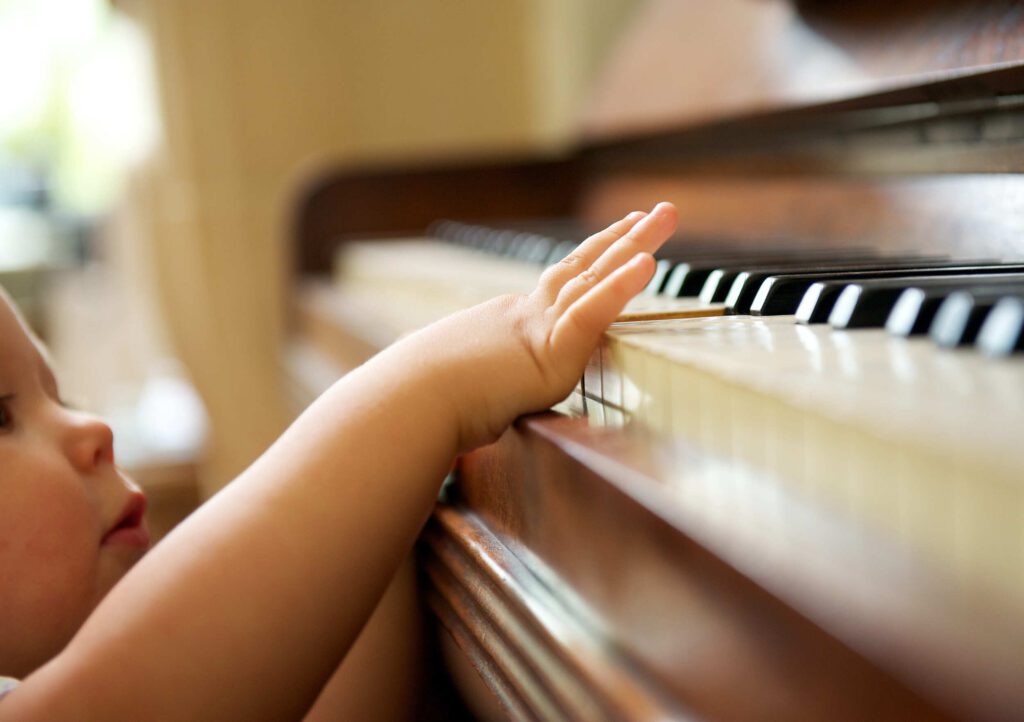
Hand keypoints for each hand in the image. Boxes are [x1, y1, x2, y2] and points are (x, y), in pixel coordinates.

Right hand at [412, 202, 677, 449]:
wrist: (409, 404)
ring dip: (635, 245)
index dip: (594, 261)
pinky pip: (591, 313)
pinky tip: (647, 263)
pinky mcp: (548, 352)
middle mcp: (528, 317)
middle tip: (657, 211)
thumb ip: (479, 386)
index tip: (619, 238)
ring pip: (596, 278)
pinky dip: (620, 287)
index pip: (562, 287)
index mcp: (511, 325)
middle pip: (584, 268)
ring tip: (666, 215)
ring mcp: (539, 329)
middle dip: (624, 238)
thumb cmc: (426, 402)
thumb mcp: (464, 386)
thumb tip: (468, 403)